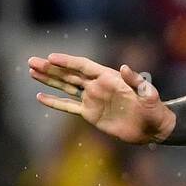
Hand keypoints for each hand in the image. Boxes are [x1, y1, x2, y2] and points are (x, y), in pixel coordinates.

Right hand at [28, 54, 175, 143]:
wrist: (153, 128)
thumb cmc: (154, 109)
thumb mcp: (149, 94)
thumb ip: (137, 81)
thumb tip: (125, 67)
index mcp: (109, 77)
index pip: (84, 66)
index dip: (67, 62)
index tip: (50, 58)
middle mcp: (98, 86)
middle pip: (70, 74)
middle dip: (50, 68)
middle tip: (31, 61)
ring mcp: (93, 99)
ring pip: (66, 87)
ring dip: (49, 80)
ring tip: (32, 72)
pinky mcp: (91, 114)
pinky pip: (69, 106)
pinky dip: (55, 102)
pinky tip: (41, 96)